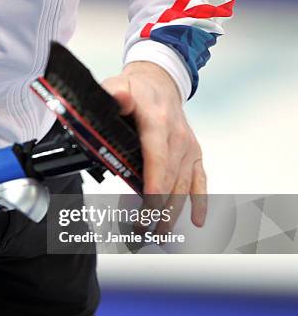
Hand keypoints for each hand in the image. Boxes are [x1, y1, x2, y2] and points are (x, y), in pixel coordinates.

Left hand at [102, 61, 206, 230]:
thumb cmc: (138, 90)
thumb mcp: (119, 85)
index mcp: (158, 122)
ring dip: (173, 211)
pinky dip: (200, 201)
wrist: (160, 82)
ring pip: (183, 185)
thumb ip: (115, 94)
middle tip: (143, 229)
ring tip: (160, 232)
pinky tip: (197, 220)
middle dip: (157, 206)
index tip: (148, 204)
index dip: (153, 182)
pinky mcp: (193, 154)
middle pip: (170, 178)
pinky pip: (199, 180)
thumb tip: (119, 98)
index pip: (157, 156)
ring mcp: (188, 147)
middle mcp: (177, 137)